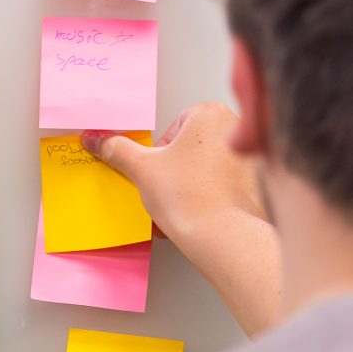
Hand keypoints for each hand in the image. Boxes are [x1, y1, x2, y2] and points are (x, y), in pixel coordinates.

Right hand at [82, 104, 266, 240]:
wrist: (221, 236)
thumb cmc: (190, 198)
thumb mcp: (142, 168)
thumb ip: (117, 149)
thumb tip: (97, 139)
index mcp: (210, 115)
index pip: (174, 127)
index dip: (160, 152)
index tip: (158, 170)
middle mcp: (235, 130)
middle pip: (191, 147)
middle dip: (175, 170)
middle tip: (168, 188)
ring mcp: (249, 157)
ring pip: (206, 168)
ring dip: (188, 186)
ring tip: (180, 204)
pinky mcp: (255, 184)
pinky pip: (223, 186)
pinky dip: (208, 198)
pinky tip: (197, 214)